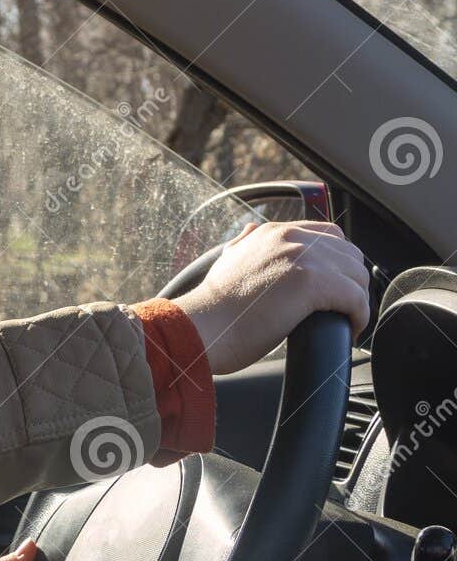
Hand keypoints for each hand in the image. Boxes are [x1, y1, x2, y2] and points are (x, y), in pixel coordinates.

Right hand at [172, 219, 369, 374]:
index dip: (339, 263)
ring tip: (347, 321)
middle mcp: (291, 237)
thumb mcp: (227, 260)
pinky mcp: (312, 282)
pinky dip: (360, 316)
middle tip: (344, 309)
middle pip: (350, 254)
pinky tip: (350, 329)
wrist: (200, 327)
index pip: (330, 234)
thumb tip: (250, 231)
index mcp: (273, 232)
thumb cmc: (213, 308)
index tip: (336, 288)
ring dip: (357, 301)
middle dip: (352, 283)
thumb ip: (244, 243)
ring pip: (357, 276)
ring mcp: (302, 257)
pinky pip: (356, 298)